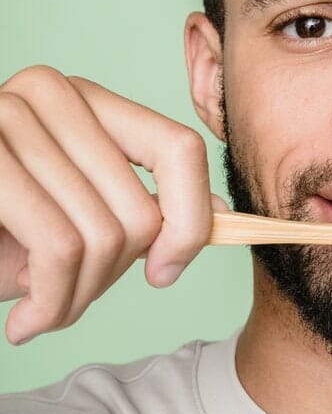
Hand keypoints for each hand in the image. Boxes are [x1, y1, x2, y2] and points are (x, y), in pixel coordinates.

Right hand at [0, 66, 226, 343]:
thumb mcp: (76, 220)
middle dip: (110, 281)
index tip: (164, 272)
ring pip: (103, 238)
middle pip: (139, 211)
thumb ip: (145, 210)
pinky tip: (24, 321)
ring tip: (41, 311)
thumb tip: (228, 217)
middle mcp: (50, 92)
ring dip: (75, 301)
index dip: (191, 220)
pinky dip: (51, 303)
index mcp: (86, 100)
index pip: (179, 149)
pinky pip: (59, 247)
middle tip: (66, 302)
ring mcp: (6, 115)